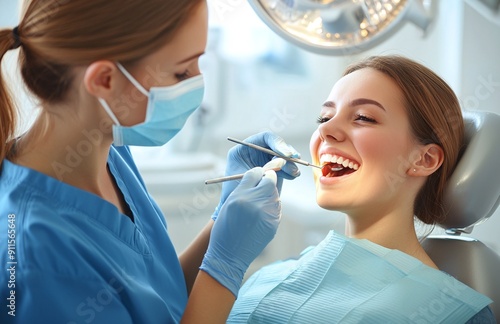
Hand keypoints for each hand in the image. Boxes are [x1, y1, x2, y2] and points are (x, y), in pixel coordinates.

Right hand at [200, 167, 280, 296]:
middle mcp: (255, 203)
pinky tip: (261, 215)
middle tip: (263, 183)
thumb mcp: (229, 204)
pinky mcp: (274, 223)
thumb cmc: (226, 227)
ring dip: (270, 194)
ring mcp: (267, 214)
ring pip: (275, 194)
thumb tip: (259, 175)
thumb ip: (244, 188)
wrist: (229, 255)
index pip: (255, 174)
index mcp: (240, 196)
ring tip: (259, 203)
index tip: (257, 175)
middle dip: (267, 180)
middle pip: (270, 181)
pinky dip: (271, 207)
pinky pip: (276, 208)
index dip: (257, 173)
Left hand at [212, 131, 300, 220]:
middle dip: (287, 154)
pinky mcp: (275, 170)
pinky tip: (292, 175)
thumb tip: (279, 162)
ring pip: (284, 156)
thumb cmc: (234, 191)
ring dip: (291, 163)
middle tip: (294, 161)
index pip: (265, 138)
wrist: (236, 208)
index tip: (286, 154)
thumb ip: (262, 169)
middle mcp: (257, 151)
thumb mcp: (245, 178)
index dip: (277, 143)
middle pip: (277, 145)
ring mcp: (266, 160)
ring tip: (293, 173)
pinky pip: (287, 166)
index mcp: (244, 148)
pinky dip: (292, 170)